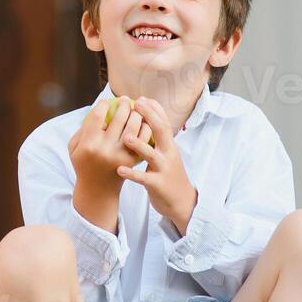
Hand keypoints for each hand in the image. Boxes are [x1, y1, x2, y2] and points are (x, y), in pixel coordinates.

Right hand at [68, 96, 143, 186]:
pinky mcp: (133, 160)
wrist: (97, 190)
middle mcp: (105, 149)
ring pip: (134, 126)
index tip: (106, 101)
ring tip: (136, 109)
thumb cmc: (84, 164)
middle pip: (119, 118)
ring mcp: (121, 155)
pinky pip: (143, 138)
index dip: (103, 104)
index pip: (98, 116)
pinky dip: (145, 127)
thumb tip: (98, 111)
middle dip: (124, 104)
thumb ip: (82, 129)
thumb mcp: (74, 148)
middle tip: (126, 100)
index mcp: (89, 145)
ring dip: (137, 113)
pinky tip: (143, 122)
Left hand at [116, 97, 197, 232]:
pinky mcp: (158, 184)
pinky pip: (143, 178)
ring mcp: (164, 169)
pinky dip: (132, 174)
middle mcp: (168, 154)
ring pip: (152, 154)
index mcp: (169, 146)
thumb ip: (157, 142)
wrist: (182, 202)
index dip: (155, 110)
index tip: (142, 98)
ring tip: (125, 137)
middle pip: (161, 132)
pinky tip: (119, 169)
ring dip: (139, 145)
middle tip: (135, 105)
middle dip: (149, 117)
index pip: (164, 123)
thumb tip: (144, 124)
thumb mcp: (166, 155)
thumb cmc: (168, 176)